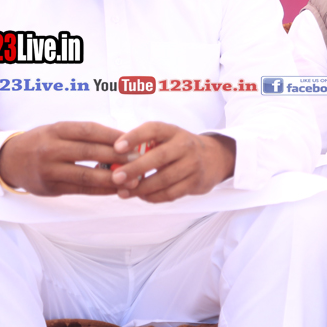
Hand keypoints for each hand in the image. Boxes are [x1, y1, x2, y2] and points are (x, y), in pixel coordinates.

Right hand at [0, 121, 126, 195]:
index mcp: (56, 130)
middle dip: (118, 157)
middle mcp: (51, 149)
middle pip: (90, 152)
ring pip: (86, 175)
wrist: (9, 160)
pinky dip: (100, 190)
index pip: (89, 130)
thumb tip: (122, 140)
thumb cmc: (43, 142)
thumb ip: (85, 135)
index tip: (134, 140)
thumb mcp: (59, 130)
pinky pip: (80, 190)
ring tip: (132, 179)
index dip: (113, 136)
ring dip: (112, 178)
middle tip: (139, 160)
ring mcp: (49, 170)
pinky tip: (116, 189)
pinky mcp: (49, 188)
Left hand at [111, 122, 235, 202]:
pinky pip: (171, 193)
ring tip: (123, 192)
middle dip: (135, 169)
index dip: (135, 137)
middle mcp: (185, 145)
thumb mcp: (167, 139)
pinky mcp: (195, 182)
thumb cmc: (179, 148)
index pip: (153, 129)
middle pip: (159, 157)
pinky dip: (153, 197)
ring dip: (141, 188)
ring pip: (164, 179)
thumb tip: (113, 160)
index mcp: (173, 131)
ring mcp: (192, 164)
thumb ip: (145, 146)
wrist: (214, 158)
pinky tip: (142, 197)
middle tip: (116, 177)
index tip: (117, 147)